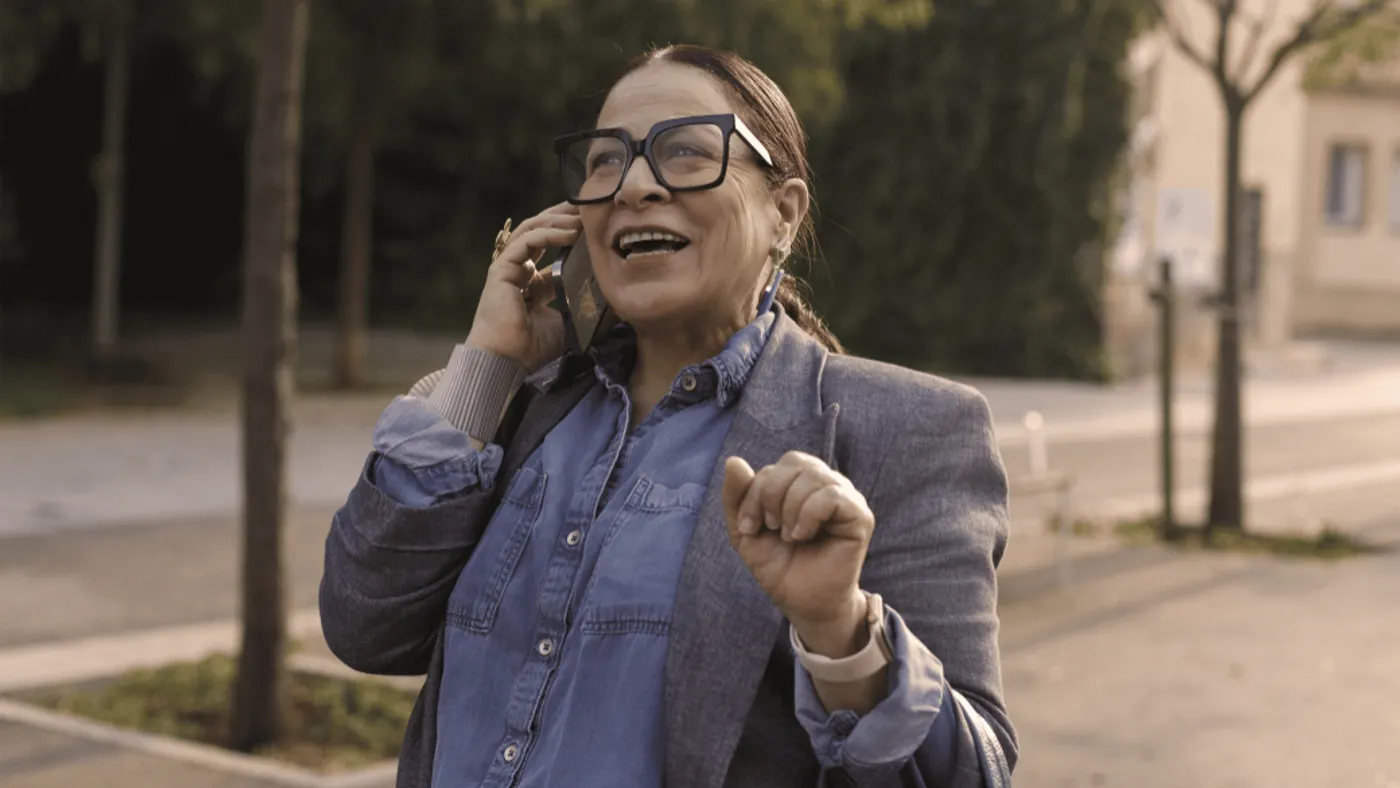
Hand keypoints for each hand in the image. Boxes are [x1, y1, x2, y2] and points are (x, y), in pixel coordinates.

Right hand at [465, 202, 579, 370]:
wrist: (505, 361)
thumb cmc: (531, 349)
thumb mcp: (566, 324)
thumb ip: (581, 309)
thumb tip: (613, 304)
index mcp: (532, 282)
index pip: (551, 246)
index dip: (571, 232)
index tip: (595, 224)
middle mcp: (520, 270)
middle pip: (541, 230)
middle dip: (564, 216)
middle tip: (588, 206)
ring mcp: (509, 267)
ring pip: (533, 230)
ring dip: (558, 219)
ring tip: (583, 215)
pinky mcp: (502, 268)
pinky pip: (528, 242)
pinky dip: (549, 233)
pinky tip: (571, 231)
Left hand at [722, 452, 874, 646]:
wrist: (801, 603)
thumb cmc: (779, 566)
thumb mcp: (746, 530)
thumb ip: (737, 495)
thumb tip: (733, 460)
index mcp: (801, 482)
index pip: (776, 467)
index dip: (755, 493)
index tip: (749, 527)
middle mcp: (826, 484)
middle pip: (794, 462)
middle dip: (770, 495)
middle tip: (770, 528)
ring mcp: (846, 498)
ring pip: (813, 476)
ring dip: (790, 508)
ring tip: (790, 536)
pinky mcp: (860, 516)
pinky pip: (832, 495)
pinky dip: (809, 515)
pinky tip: (804, 535)